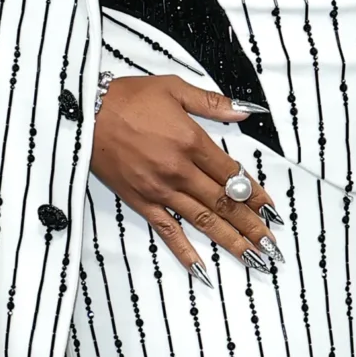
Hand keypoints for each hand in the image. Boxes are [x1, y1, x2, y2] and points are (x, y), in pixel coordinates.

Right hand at [89, 75, 278, 276]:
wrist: (83, 113)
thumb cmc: (126, 98)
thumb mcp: (173, 88)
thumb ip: (212, 103)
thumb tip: (245, 111)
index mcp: (192, 142)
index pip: (233, 175)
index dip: (256, 195)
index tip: (272, 211)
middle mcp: (180, 170)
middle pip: (224, 203)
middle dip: (251, 226)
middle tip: (272, 247)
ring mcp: (161, 189)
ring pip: (203, 220)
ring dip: (230, 241)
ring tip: (252, 258)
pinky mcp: (141, 201)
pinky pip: (167, 230)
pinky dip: (185, 251)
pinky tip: (201, 268)